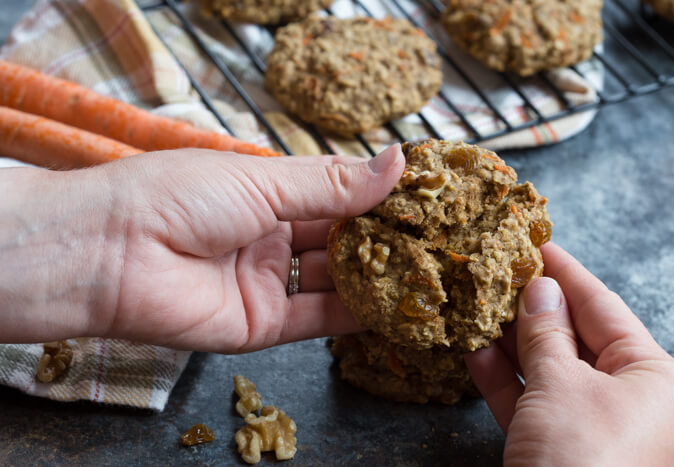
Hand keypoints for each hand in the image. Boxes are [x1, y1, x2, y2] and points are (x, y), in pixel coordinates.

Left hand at [0, 145, 403, 352]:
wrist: (111, 255)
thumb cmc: (177, 197)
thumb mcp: (264, 181)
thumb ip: (333, 184)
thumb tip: (397, 162)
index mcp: (265, 194)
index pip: (334, 194)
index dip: (375, 196)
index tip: (421, 196)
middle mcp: (269, 238)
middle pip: (338, 240)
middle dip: (382, 240)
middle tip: (433, 239)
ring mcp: (267, 282)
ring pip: (334, 282)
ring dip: (376, 278)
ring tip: (426, 273)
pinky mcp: (262, 324)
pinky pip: (318, 320)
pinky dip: (355, 315)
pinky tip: (393, 306)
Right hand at [464, 243, 673, 466]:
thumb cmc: (580, 460)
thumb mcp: (560, 384)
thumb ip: (545, 332)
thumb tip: (539, 287)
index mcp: (652, 376)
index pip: (604, 307)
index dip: (567, 273)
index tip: (536, 243)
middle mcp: (628, 399)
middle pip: (574, 337)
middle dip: (533, 307)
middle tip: (499, 272)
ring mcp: (591, 425)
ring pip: (547, 370)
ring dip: (511, 342)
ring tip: (479, 306)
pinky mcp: (558, 449)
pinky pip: (531, 403)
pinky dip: (504, 380)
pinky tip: (475, 352)